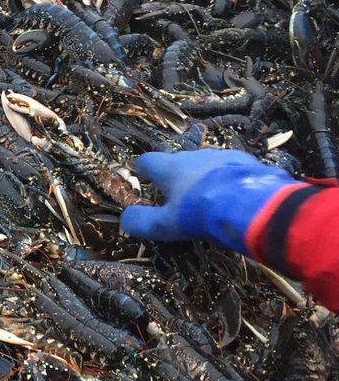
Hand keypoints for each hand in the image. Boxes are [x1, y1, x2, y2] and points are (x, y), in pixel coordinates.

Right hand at [120, 149, 297, 252]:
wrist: (255, 205)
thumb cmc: (203, 213)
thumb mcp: (167, 225)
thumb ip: (143, 222)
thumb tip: (125, 219)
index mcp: (171, 167)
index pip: (148, 160)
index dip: (143, 169)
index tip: (142, 177)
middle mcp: (196, 155)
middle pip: (179, 160)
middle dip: (176, 175)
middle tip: (178, 195)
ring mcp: (224, 156)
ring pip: (208, 164)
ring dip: (205, 177)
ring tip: (210, 197)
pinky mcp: (249, 163)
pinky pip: (233, 170)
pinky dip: (229, 180)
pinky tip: (235, 197)